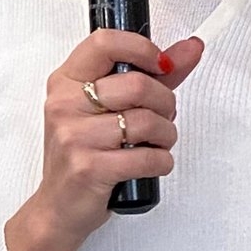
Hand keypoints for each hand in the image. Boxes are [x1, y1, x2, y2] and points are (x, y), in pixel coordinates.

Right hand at [0, 29, 205, 250]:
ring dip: (166, 135)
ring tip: (159, 142)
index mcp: (65, 81)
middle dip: (165, 103)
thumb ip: (153, 76)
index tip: (161, 65)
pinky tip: (153, 163)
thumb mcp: (109, 108)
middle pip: (137, 85)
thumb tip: (191, 48)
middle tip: (164, 116)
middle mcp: (64, 104)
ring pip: (146, 122)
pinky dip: (161, 161)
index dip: (142, 49)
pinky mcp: (88, 168)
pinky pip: (146, 157)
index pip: (105, 43)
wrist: (58, 207)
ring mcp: (74, 137)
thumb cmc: (84, 153)